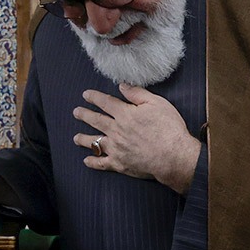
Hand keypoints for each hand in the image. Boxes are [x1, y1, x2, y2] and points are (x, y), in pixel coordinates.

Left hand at [73, 84, 201, 192]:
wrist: (173, 156)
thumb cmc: (169, 128)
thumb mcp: (157, 104)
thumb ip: (137, 94)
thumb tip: (122, 86)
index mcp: (125, 114)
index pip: (105, 103)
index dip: (94, 97)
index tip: (86, 95)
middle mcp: (116, 131)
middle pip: (96, 121)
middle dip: (84, 115)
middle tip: (76, 112)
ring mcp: (116, 148)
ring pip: (94, 142)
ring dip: (83, 139)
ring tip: (75, 137)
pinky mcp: (119, 163)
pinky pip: (101, 163)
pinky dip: (93, 162)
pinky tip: (86, 160)